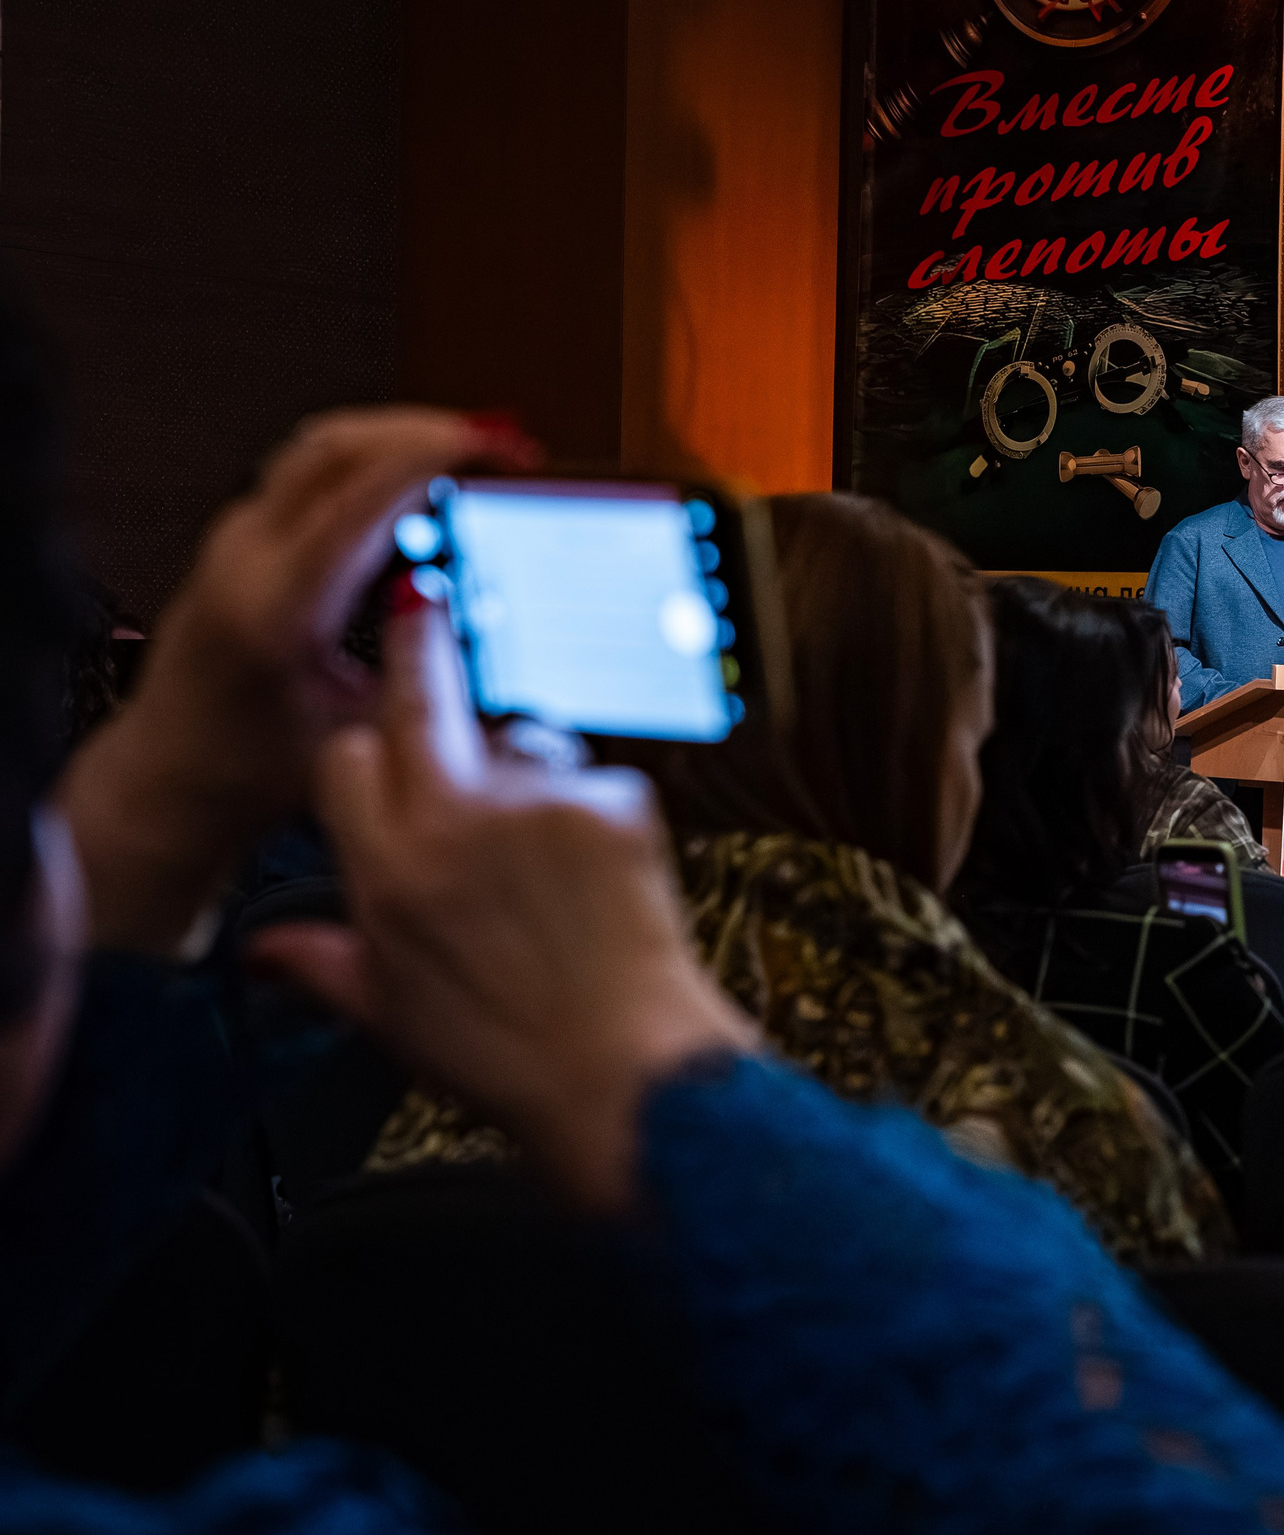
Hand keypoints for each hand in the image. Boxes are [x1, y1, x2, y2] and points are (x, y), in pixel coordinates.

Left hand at [59, 408, 534, 951]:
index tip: (501, 448)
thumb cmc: (249, 769)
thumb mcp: (366, 728)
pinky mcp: (245, 539)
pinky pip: (313, 471)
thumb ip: (431, 668)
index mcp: (274, 607)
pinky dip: (374, 459)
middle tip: (505, 445)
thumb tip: (507, 622)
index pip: (361, 496)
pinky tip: (419, 484)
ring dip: (401, 438)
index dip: (438, 457)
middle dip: (430, 430)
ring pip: (322, 446)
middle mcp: (245, 558)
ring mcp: (237, 540)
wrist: (174, 780)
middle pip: (339, 445)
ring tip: (473, 457)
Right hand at [253, 601, 754, 1212]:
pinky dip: (596, 808)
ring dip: (526, 766)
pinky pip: (594, 775)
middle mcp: (453, 823)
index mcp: (385, 872)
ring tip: (545, 858)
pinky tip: (599, 875)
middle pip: (420, 693)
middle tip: (421, 601)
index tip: (373, 729)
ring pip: (520, 736)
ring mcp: (536, 804)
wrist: (626, 1076)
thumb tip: (262, 952)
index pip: (343, 756)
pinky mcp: (613, 801)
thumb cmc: (512, 1056)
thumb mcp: (391, 1016)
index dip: (360, 746)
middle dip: (417, 640)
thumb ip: (322, 963)